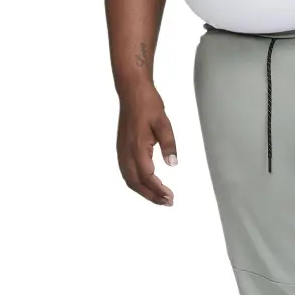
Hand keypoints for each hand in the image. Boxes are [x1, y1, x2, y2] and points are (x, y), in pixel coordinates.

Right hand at [116, 84, 177, 205]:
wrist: (132, 91)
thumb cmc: (148, 105)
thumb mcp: (164, 124)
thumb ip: (168, 144)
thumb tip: (173, 164)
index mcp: (137, 147)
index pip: (147, 176)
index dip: (158, 189)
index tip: (170, 197)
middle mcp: (126, 151)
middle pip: (136, 183)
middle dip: (151, 196)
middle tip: (168, 202)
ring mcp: (122, 151)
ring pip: (129, 179)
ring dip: (144, 192)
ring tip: (160, 198)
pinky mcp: (122, 149)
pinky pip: (126, 172)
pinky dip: (136, 184)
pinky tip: (147, 186)